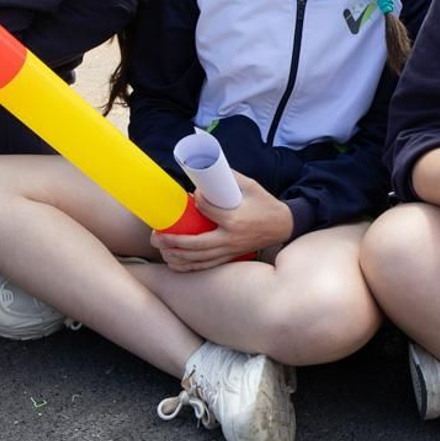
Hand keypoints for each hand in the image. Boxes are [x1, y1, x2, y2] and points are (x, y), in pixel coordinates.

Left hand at [150, 172, 293, 271]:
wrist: (282, 225)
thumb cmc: (265, 204)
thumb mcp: (250, 185)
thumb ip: (228, 178)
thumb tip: (203, 174)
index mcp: (234, 220)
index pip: (206, 210)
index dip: (196, 201)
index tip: (190, 195)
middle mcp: (230, 239)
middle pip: (195, 244)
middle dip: (173, 241)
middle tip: (157, 235)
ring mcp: (230, 251)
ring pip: (198, 259)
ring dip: (176, 256)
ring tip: (160, 248)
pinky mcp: (230, 257)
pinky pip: (206, 265)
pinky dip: (188, 266)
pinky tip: (174, 263)